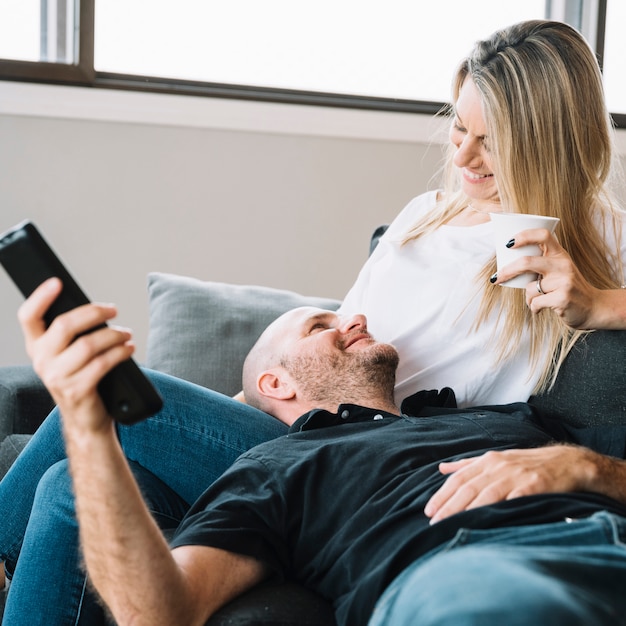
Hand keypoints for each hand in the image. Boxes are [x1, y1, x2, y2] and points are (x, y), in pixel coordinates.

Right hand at [18, 277, 134, 432]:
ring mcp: (57, 378)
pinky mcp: (77, 391)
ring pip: (87, 344)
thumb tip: (97, 309)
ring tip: (126, 334)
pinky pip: (101, 364)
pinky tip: (129, 349)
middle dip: (94, 312)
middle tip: (113, 310)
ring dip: (113, 335)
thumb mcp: (71, 356)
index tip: (57, 282)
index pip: (28, 317)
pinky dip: (120, 353)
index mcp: (37, 348)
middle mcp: (42, 362)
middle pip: (64, 325)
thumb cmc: (83, 381)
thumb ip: (74, 335)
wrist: (87, 420)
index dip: (40, 297)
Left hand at [424, 445, 598, 523]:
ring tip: (453, 526)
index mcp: (488, 460)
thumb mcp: (496, 459)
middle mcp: (498, 467)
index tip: (429, 510)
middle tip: (434, 522)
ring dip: (468, 511)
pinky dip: (500, 511)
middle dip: (449, 506)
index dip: (442, 495)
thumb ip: (468, 465)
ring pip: (486, 495)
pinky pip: (513, 501)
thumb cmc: (527, 464)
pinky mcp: (533, 487)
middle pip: (468, 488)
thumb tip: (442, 469)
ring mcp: (516, 476)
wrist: (567, 462)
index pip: (459, 479)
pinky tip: (488, 522)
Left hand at [492, 228, 599, 328]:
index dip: (523, 236)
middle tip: (496, 279)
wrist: (593, 307)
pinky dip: (533, 308)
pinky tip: (540, 308)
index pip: (543, 235)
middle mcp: (563, 265)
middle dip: (507, 271)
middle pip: (527, 262)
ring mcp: (564, 281)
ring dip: (528, 298)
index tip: (508, 244)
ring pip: (530, 288)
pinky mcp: (562, 298)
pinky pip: (535, 303)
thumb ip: (540, 263)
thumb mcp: (558, 269)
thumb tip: (507, 262)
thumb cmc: (566, 287)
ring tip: (536, 300)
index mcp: (560, 254)